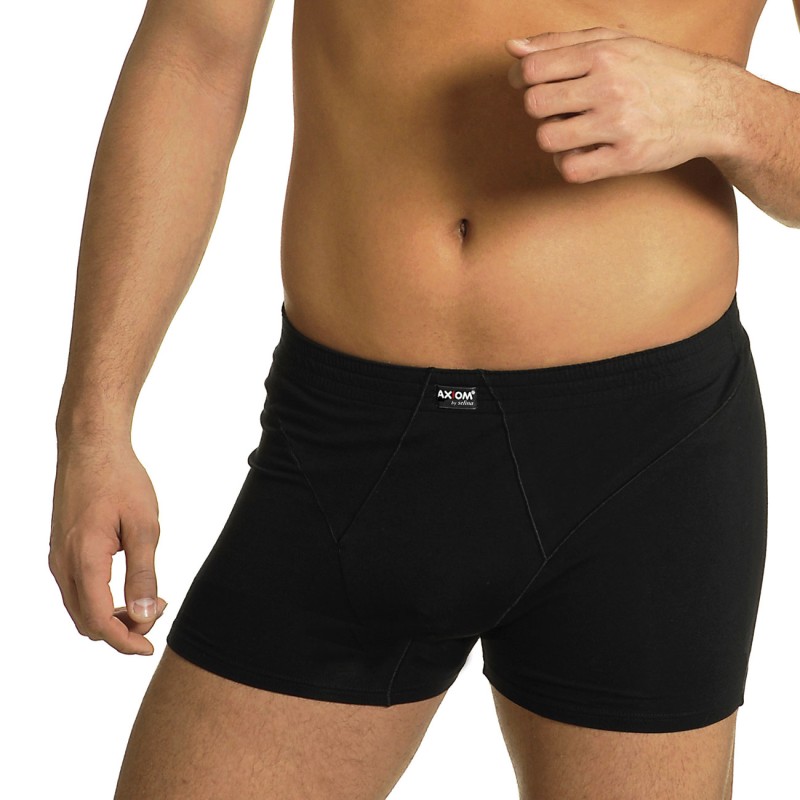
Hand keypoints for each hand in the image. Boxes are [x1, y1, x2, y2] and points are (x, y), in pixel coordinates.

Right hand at [49, 438, 167, 654]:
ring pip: (80, 609)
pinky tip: (128, 584)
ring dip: (112, 615)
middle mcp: (63, 565)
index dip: (126, 642)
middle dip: (123, 629)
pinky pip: (77, 590)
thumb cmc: (121, 480)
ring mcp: (58, 558)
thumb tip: (146, 614)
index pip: (101, 622)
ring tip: (148, 597)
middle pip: (87, 622)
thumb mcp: (144, 526)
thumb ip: (143, 573)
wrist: (91, 446)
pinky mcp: (61, 549)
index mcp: (84, 560)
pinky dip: (101, 599)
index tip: (150, 647)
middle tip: (158, 609)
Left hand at [504, 28, 735, 182]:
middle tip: (561, 108)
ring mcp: (619, 124)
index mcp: (603, 54)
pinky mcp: (626, 158)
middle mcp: (610, 86)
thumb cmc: (655, 70)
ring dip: (554, 137)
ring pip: (548, 138)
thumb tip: (511, 48)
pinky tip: (584, 152)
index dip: (522, 79)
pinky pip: (571, 169)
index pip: (533, 68)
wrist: (711, 104)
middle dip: (540, 108)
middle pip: (535, 104)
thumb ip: (560, 43)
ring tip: (575, 130)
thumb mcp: (614, 42)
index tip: (532, 84)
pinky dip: (570, 163)